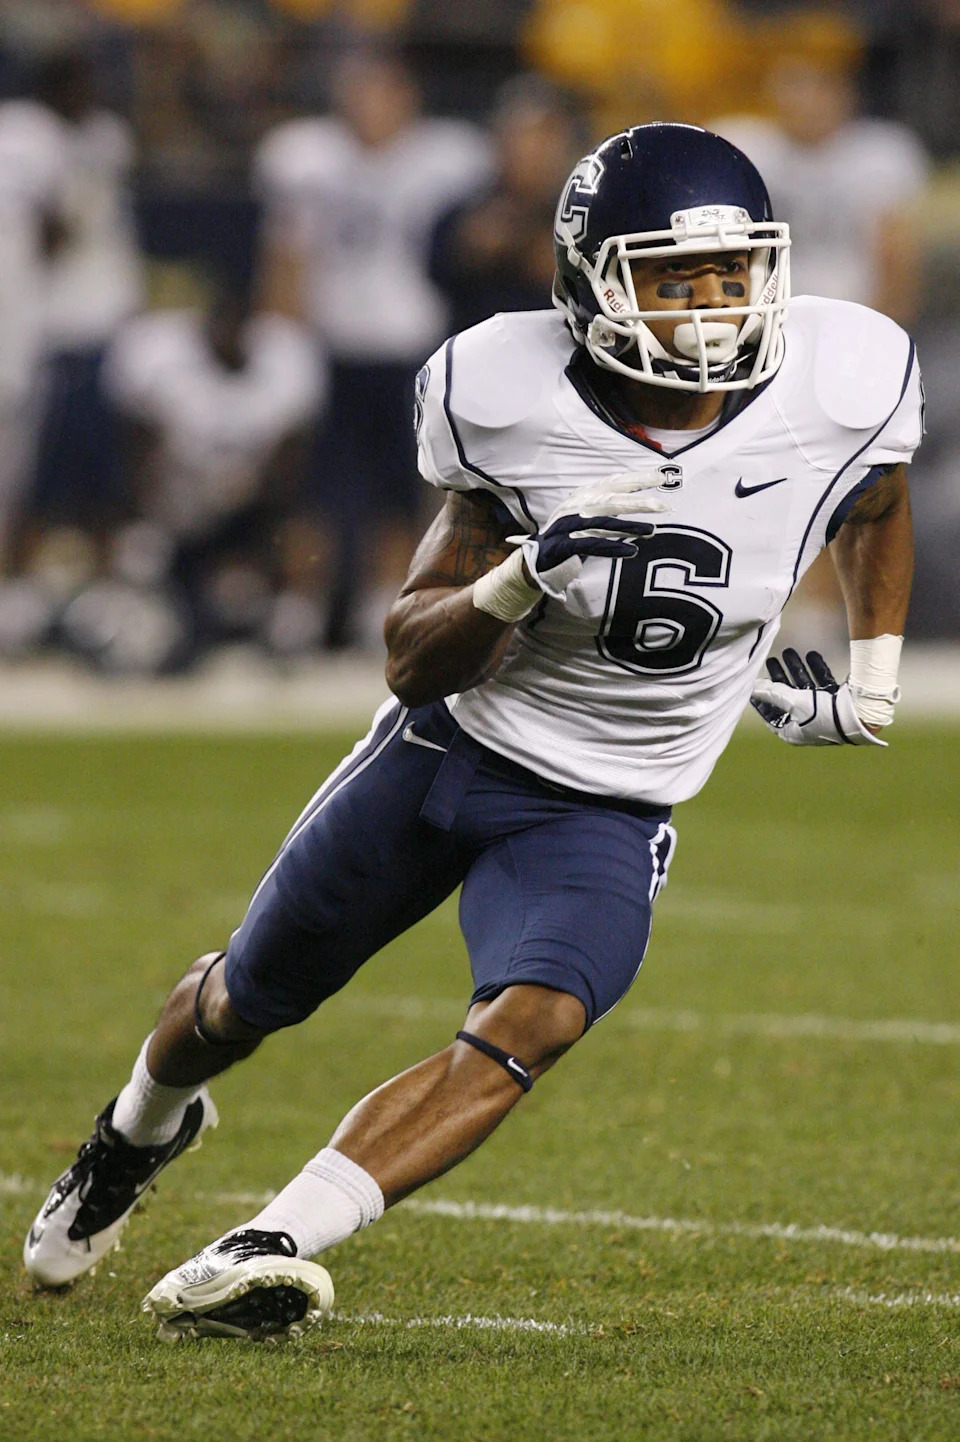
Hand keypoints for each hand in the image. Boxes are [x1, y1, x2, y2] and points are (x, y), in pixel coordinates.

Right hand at [512, 471, 670, 600]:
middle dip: (638, 501)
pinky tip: (630, 551)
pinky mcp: (564, 545)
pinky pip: (591, 545)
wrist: (534, 557)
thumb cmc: (565, 535)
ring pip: (603, 521)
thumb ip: (608, 507)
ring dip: (628, 526)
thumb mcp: (587, 515)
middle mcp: (576, 505)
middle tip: (664, 505)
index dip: (637, 478)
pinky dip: (612, 548)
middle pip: (611, 499)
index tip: (661, 477)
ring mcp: (569, 524)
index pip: (614, 483)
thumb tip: (638, 500)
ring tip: (651, 531)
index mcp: (583, 495)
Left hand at [750, 648, 885, 747]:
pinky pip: (822, 685)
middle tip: (773, 660)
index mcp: (792, 732)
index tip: (755, 684)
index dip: (762, 700)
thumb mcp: (793, 703)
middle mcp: (806, 725)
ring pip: (805, 689)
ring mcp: (822, 714)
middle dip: (779, 678)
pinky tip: (812, 655)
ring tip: (789, 651)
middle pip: (788, 698)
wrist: (859, 716)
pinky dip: (817, 670)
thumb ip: (773, 693)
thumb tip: (754, 688)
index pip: (771, 716)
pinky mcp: (836, 704)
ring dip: (797, 670)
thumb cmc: (822, 715)